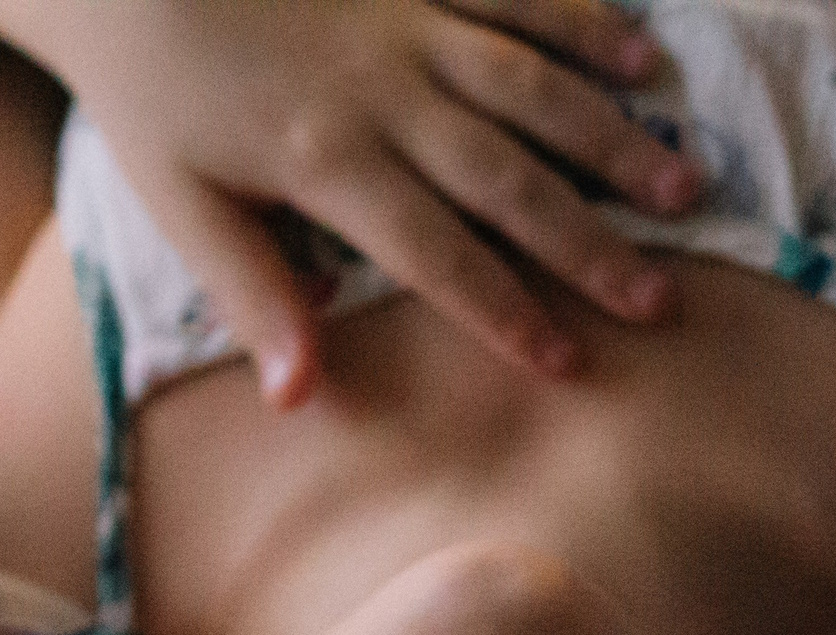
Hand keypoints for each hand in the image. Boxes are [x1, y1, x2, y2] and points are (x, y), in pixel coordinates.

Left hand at [0, 0, 704, 404]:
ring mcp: (409, 27)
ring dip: (612, 141)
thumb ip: (251, 295)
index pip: (434, 254)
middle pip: (505, 180)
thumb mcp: (176, 204)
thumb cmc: (151, 95)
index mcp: (325, 161)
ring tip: (683, 190)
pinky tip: (645, 65)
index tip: (568, 363)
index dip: (504, 311)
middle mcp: (383, 95)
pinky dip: (584, 26)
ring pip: (531, 88)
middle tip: (658, 301)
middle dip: (587, 244)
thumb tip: (302, 397)